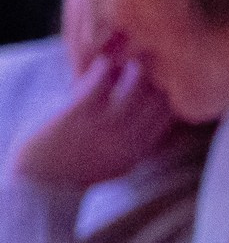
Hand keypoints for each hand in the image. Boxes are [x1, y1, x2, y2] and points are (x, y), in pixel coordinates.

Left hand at [13, 57, 175, 188]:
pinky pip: (99, 83)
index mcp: (139, 150)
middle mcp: (126, 138)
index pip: (169, 116)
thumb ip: (145, 147)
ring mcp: (102, 126)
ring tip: (131, 61)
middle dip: (160, 80)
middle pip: (157, 100)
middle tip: (154, 64)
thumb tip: (171, 131)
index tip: (166, 82)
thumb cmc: (80, 169)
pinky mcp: (77, 113)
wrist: (42, 181)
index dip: (171, 96)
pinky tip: (103, 62)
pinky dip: (104, 68)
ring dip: (136, 69)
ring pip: (134, 88)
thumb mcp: (122, 165)